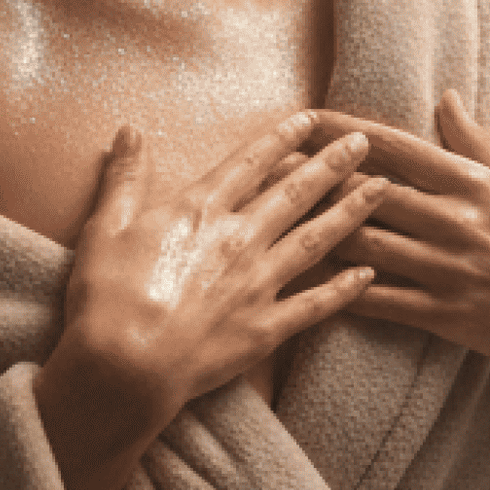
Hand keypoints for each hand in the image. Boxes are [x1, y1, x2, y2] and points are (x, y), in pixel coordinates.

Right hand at [57, 111, 387, 422]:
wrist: (123, 370)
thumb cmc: (107, 299)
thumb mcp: (106, 227)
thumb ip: (124, 176)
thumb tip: (130, 130)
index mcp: (201, 210)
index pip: (252, 162)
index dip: (284, 137)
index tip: (313, 119)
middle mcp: (239, 238)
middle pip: (296, 192)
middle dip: (333, 163)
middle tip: (365, 142)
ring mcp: (258, 283)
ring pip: (317, 238)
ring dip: (352, 211)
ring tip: (383, 189)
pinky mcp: (265, 328)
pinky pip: (315, 304)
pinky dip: (345, 289)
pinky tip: (369, 274)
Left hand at [304, 91, 489, 390]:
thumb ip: (477, 143)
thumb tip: (446, 97)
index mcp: (475, 184)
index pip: (397, 149)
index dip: (346, 133)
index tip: (307, 120)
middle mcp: (459, 221)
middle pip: (371, 193)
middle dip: (316, 179)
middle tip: (268, 166)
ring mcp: (453, 270)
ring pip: (369, 246)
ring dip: (319, 233)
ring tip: (276, 223)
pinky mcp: (450, 316)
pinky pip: (384, 301)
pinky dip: (343, 291)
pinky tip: (308, 285)